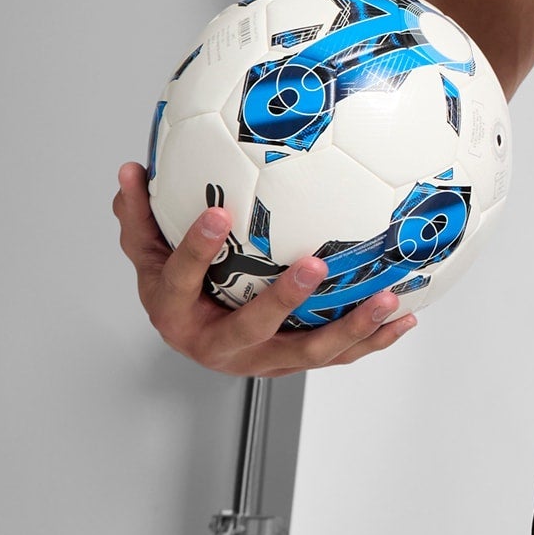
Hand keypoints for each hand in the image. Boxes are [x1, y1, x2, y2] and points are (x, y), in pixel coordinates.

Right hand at [114, 162, 414, 376]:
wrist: (195, 339)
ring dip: (349, 328)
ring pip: (306, 352)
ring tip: (385, 298)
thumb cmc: (177, 289)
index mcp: (175, 312)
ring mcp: (258, 359)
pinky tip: (403, 319)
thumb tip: (130, 171)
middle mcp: (217, 344)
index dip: (196, 250)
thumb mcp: (148, 254)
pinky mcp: (291, 364)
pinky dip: (371, 340)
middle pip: (251, 329)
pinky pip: (335, 357)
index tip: (218, 213)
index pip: (180, 280)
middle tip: (315, 264)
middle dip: (283, 300)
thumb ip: (140, 215)